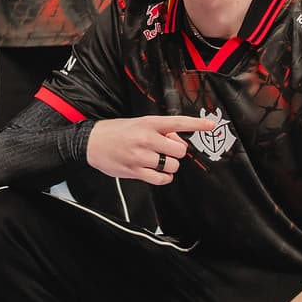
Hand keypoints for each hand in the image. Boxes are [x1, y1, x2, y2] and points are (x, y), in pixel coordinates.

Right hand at [86, 115, 214, 185]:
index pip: (178, 122)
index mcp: (148, 123)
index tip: (211, 125)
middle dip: (176, 152)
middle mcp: (146, 138)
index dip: (197, 124)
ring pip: (171, 166)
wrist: (91, 142)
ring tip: (157, 161)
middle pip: (179, 151)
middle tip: (166, 151)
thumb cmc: (115, 132)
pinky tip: (158, 172)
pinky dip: (164, 177)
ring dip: (169, 165)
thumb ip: (159, 130)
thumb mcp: (138, 123)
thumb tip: (177, 141)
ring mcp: (140, 156)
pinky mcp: (135, 171)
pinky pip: (161, 179)